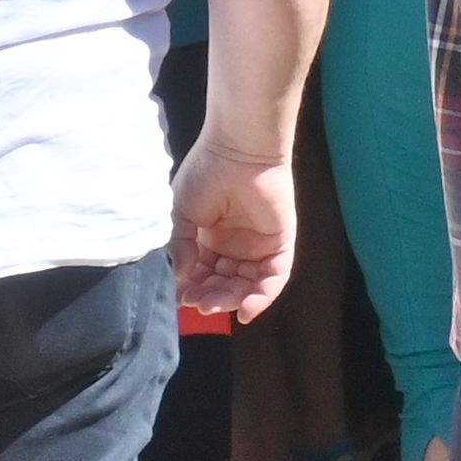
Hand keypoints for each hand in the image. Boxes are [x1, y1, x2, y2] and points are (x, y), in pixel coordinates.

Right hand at [171, 134, 296, 324]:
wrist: (236, 150)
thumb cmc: (205, 176)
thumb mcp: (180, 214)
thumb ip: (182, 246)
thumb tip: (182, 278)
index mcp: (208, 241)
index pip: (201, 276)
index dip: (192, 289)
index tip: (180, 297)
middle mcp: (233, 246)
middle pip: (225, 283)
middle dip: (211, 297)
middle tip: (198, 304)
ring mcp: (257, 245)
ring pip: (247, 284)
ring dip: (232, 299)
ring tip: (215, 305)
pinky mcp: (280, 242)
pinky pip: (275, 276)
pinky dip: (263, 296)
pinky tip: (246, 310)